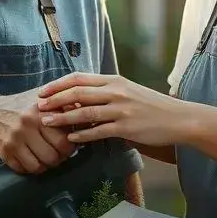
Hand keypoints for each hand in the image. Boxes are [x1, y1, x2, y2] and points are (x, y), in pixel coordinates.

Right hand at [0, 88, 77, 173]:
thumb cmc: (21, 107)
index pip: (65, 139)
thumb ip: (63, 103)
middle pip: (54, 155)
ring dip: (45, 165)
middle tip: (58, 154)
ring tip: (46, 158)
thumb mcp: (41, 99)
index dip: (70, 147)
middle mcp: (28, 125)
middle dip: (59, 158)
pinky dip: (31, 168)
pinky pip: (25, 170)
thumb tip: (86, 114)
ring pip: (40, 166)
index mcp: (41, 111)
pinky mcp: (5, 152)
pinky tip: (32, 160)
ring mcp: (15, 139)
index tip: (69, 145)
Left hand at [36, 73, 183, 145]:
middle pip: (78, 92)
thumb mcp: (129, 91)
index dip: (58, 84)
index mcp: (115, 81)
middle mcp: (116, 92)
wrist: (178, 118)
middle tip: (38, 106)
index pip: (79, 78)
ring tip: (47, 122)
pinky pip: (99, 131)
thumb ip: (107, 92)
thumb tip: (81, 97)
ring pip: (85, 112)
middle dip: (55, 99)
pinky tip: (71, 139)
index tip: (43, 91)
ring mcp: (121, 110)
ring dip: (63, 117)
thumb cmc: (152, 106)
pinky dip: (82, 135)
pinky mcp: (126, 128)